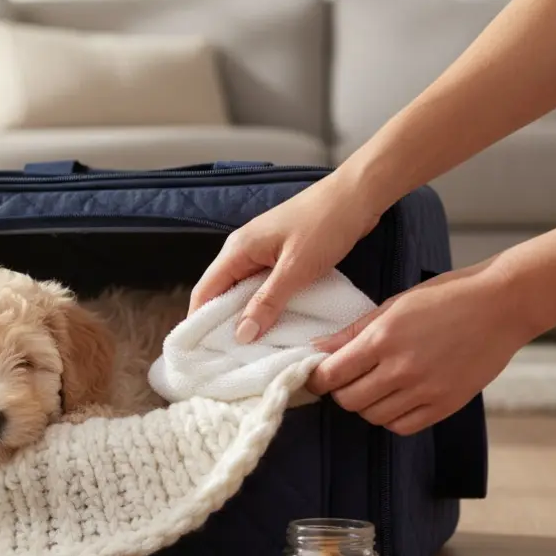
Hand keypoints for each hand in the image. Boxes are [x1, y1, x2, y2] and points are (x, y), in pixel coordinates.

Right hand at [189, 172, 384, 343]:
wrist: (358, 195)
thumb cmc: (325, 225)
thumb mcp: (296, 268)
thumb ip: (267, 302)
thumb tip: (241, 335)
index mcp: (237, 250)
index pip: (204, 292)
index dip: (198, 323)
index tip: (201, 355)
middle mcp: (241, 251)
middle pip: (220, 294)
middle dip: (221, 325)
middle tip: (227, 360)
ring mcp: (260, 253)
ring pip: (242, 292)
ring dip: (245, 317)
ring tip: (250, 350)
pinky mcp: (279, 257)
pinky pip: (262, 287)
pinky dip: (263, 306)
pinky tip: (272, 325)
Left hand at [305, 264, 532, 435]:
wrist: (503, 305)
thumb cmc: (447, 297)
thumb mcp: (393, 305)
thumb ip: (352, 332)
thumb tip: (316, 349)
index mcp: (383, 339)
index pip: (331, 375)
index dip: (318, 378)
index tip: (319, 375)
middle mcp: (402, 369)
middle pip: (349, 401)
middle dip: (340, 392)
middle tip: (348, 379)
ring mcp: (426, 390)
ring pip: (373, 416)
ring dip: (366, 405)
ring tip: (376, 386)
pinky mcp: (446, 404)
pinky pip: (403, 426)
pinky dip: (392, 418)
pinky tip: (397, 399)